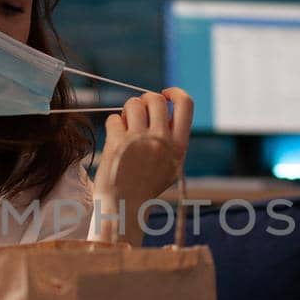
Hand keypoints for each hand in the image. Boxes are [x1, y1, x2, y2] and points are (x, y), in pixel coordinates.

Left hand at [94, 88, 193, 242]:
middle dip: (144, 100)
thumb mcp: (170, 164)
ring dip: (126, 111)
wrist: (124, 207)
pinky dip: (113, 126)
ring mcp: (139, 141)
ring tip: (125, 127)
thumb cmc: (145, 185)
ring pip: (132, 104)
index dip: (174, 92)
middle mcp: (161, 141)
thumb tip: (163, 104)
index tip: (164, 94)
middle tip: (138, 114)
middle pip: (155, 99)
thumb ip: (171, 137)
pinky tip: (115, 140)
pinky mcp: (117, 143)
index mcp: (179, 146)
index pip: (186, 104)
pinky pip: (114, 119)